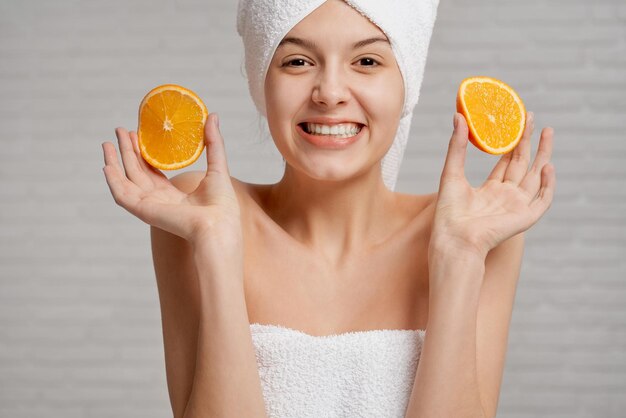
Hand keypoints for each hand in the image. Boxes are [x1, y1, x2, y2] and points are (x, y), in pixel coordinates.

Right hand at [101, 113, 241, 244]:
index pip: (153, 172)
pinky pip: (121, 194)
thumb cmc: (222, 204)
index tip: (138, 133)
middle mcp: (160, 201)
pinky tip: (106, 164)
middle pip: (137, 173)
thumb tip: (213, 115)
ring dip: (115, 162)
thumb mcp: (217, 166)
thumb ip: (213, 143)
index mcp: (175, 196)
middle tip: (121, 130)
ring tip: (108, 142)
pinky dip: (112, 180)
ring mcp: (150, 206)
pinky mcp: (143, 210)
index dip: (144, 153)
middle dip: (127, 152)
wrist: (218, 224)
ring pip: (125, 181)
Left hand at [430, 112, 555, 258]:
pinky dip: (548, 184)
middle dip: (528, 141)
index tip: (516, 121)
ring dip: (542, 154)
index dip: (512, 142)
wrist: (455, 239)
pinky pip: (542, 200)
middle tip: (531, 117)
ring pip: (535, 177)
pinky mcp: (524, 218)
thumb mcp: (451, 173)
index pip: (506, 162)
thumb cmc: (449, 213)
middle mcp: (505, 197)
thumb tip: (458, 116)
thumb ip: (457, 146)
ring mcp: (516, 207)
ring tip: (547, 131)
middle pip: (522, 164)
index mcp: (489, 191)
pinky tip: (547, 166)